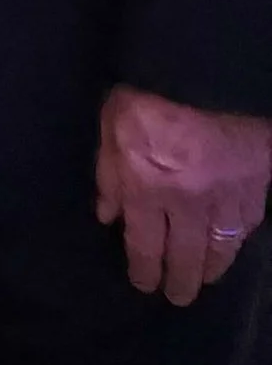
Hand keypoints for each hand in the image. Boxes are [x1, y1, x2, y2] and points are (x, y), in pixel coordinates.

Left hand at [95, 86, 271, 304]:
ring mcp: (228, 193)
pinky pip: (250, 220)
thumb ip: (109, 176)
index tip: (145, 285)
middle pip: (187, 255)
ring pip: (223, 245)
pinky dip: (240, 237)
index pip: (145, 245)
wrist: (205, 67)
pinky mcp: (258, 179)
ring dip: (213, 267)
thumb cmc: (146, 92)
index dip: (144, 271)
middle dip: (181, 281)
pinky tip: (234, 244)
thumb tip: (108, 217)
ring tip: (206, 279)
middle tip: (179, 298)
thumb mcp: (111, 128)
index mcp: (148, 188)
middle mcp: (189, 201)